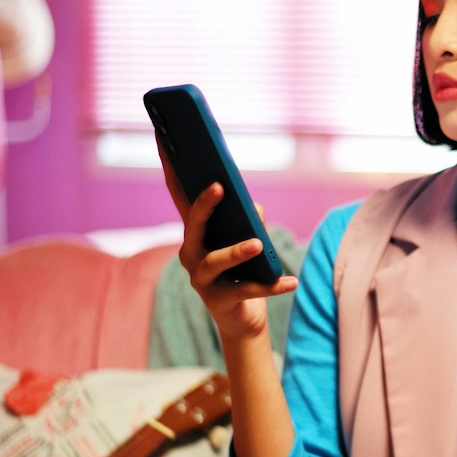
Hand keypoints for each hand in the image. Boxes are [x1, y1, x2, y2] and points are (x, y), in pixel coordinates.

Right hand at [158, 143, 297, 344]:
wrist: (242, 319)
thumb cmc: (244, 270)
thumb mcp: (250, 239)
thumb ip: (249, 220)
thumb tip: (253, 206)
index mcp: (196, 233)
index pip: (181, 196)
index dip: (171, 169)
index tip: (165, 137)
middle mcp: (191, 254)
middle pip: (193, 226)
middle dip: (204, 205)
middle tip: (219, 186)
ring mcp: (201, 279)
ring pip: (215, 261)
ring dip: (237, 251)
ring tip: (257, 243)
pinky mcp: (218, 302)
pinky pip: (247, 291)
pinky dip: (271, 286)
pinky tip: (291, 280)